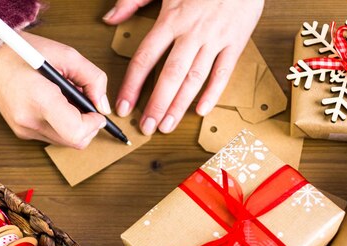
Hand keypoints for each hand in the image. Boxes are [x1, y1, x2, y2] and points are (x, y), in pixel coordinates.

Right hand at [0, 33, 110, 148]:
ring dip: (75, 126)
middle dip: (88, 127)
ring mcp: (23, 129)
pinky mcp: (21, 132)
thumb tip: (103, 106)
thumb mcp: (67, 55)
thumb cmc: (25, 51)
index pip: (76, 132)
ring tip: (68, 101)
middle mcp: (29, 120)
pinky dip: (62, 125)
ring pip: (65, 142)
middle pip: (74, 142)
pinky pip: (52, 136)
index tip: (97, 112)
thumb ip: (93, 79)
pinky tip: (55, 105)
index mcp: (40, 99)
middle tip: (86, 104)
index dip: (94, 125)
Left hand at [103, 0, 263, 134]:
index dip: (132, 85)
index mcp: (171, 19)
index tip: (123, 105)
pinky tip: (201, 110)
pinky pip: (224, 72)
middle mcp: (191, 33)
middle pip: (170, 75)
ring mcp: (215, 39)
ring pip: (194, 78)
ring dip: (179, 105)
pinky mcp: (236, 42)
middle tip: (146, 127)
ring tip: (166, 125)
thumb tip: (110, 18)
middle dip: (156, 104)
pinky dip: (213, 93)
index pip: (145, 58)